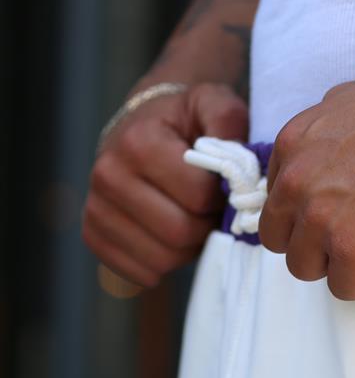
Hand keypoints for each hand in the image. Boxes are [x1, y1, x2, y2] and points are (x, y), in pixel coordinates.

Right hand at [83, 82, 248, 288]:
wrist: (141, 126)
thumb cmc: (184, 122)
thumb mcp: (211, 105)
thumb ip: (229, 123)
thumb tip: (239, 163)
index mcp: (138, 142)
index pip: (198, 197)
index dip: (218, 199)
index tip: (218, 188)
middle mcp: (108, 174)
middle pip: (179, 233)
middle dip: (204, 227)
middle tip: (207, 211)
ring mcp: (95, 207)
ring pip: (161, 259)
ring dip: (186, 249)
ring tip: (187, 220)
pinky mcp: (92, 234)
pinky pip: (139, 272)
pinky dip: (163, 264)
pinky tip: (166, 237)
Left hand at [258, 72, 354, 299]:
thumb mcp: (352, 98)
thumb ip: (324, 128)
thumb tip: (318, 145)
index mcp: (292, 146)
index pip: (277, 202)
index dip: (306, 212)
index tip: (337, 211)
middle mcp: (297, 183)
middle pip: (280, 241)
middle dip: (311, 242)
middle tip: (352, 235)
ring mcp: (321, 219)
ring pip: (305, 268)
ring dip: (336, 264)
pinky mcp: (352, 250)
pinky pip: (344, 287)